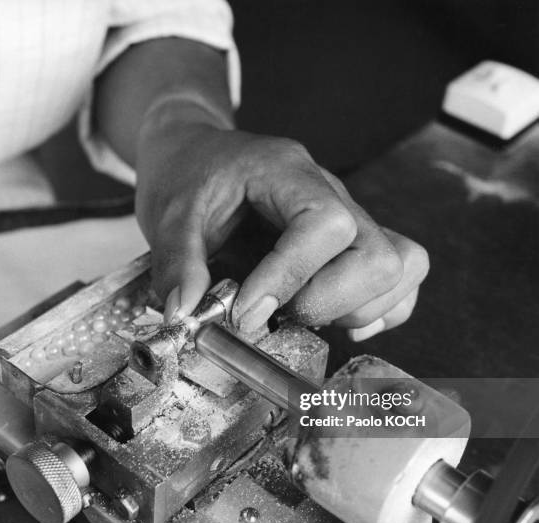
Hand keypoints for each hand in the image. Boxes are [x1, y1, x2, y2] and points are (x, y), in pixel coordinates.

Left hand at [135, 123, 428, 338]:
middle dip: (329, 302)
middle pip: (378, 254)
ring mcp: (349, 215)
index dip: (291, 277)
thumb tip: (184, 314)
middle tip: (278, 315)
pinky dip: (379, 308)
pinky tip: (338, 319)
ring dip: (356, 308)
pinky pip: (400, 276)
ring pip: (401, 266)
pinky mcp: (351, 241)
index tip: (248, 311)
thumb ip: (177, 262)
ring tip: (303, 314)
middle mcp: (330, 191)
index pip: (324, 225)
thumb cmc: (189, 175)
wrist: (198, 154)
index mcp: (287, 172)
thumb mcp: (170, 213)